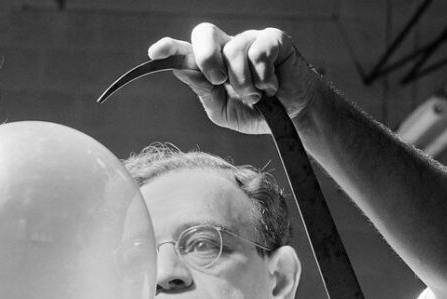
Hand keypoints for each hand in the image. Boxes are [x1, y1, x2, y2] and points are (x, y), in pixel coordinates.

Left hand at [147, 22, 321, 130]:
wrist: (292, 118)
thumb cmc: (256, 113)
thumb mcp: (223, 109)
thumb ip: (204, 91)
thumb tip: (183, 70)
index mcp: (212, 64)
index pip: (186, 51)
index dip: (170, 48)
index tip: (155, 52)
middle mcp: (229, 47)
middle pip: (204, 33)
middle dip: (206, 57)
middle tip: (218, 81)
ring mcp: (251, 40)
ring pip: (233, 51)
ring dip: (243, 82)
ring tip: (256, 96)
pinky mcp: (274, 39)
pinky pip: (259, 52)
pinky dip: (263, 77)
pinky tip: (272, 87)